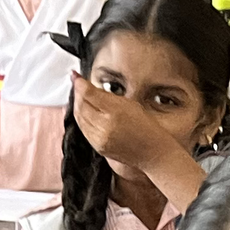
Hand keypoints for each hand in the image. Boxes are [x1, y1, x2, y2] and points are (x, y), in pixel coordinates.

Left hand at [69, 73, 193, 180]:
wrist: (153, 153)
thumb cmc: (146, 128)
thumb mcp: (129, 104)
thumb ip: (107, 95)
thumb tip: (87, 86)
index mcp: (113, 114)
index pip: (88, 94)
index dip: (80, 84)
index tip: (75, 75)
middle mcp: (104, 129)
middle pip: (81, 107)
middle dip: (77, 94)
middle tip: (78, 84)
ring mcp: (99, 140)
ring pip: (80, 119)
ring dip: (77, 106)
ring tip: (80, 96)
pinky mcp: (98, 148)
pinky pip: (84, 130)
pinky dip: (81, 119)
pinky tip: (85, 112)